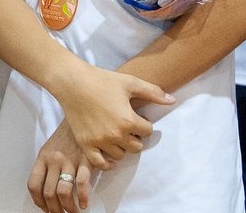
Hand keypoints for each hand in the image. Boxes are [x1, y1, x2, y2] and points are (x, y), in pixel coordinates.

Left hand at [28, 121, 92, 212]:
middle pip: (48, 192)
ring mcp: (69, 160)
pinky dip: (83, 197)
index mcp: (43, 157)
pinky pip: (81, 183)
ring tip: (73, 212)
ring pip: (63, 192)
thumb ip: (47, 166)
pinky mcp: (85, 160)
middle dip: (54, 209)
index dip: (38, 201)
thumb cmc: (66, 136)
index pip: (33, 185)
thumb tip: (46, 192)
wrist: (81, 114)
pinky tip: (84, 203)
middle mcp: (53, 160)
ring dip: (68, 207)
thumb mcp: (50, 148)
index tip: (45, 208)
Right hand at [51, 63, 172, 169]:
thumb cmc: (102, 80)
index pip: (148, 131)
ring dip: (122, 147)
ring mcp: (100, 141)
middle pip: (136, 147)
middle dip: (135, 138)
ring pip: (120, 156)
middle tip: (128, 127)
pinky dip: (107, 164)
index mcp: (128, 120)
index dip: (145, 123)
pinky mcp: (86, 143)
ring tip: (117, 136)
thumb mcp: (130, 82)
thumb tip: (173, 100)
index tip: (138, 117)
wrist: (72, 82)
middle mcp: (115, 134)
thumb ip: (153, 92)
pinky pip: (99, 163)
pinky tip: (110, 157)